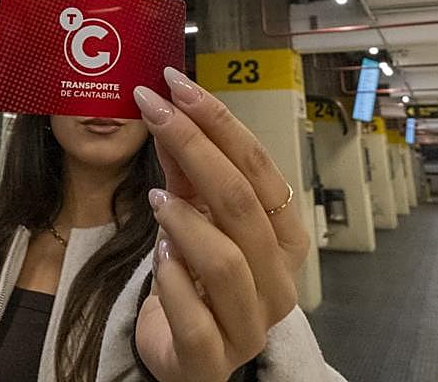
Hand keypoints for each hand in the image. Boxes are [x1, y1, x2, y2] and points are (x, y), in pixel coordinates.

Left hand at [132, 67, 309, 381]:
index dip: (219, 122)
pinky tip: (158, 258)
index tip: (176, 84)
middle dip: (195, 148)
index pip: (259, 168)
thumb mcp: (193, 217)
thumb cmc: (197, 279)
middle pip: (243, 205)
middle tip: (152, 110)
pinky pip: (195, 318)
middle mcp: (279, 281)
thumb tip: (167, 106)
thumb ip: (185, 171)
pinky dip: (173, 282)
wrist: (183, 355)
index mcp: (285, 238)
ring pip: (228, 262)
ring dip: (186, 221)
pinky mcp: (213, 361)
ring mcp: (251, 326)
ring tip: (155, 200)